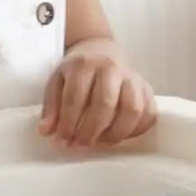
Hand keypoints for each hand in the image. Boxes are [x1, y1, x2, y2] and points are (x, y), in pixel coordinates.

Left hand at [39, 38, 155, 148]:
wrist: (101, 50)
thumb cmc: (77, 70)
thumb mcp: (57, 80)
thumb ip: (51, 106)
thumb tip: (46, 131)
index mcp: (84, 65)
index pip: (76, 97)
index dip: (68, 123)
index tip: (62, 141)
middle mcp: (111, 68)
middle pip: (105, 103)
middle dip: (91, 131)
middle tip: (81, 146)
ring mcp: (132, 77)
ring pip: (132, 109)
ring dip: (116, 133)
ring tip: (101, 143)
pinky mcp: (146, 87)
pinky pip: (149, 112)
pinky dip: (136, 129)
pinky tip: (120, 136)